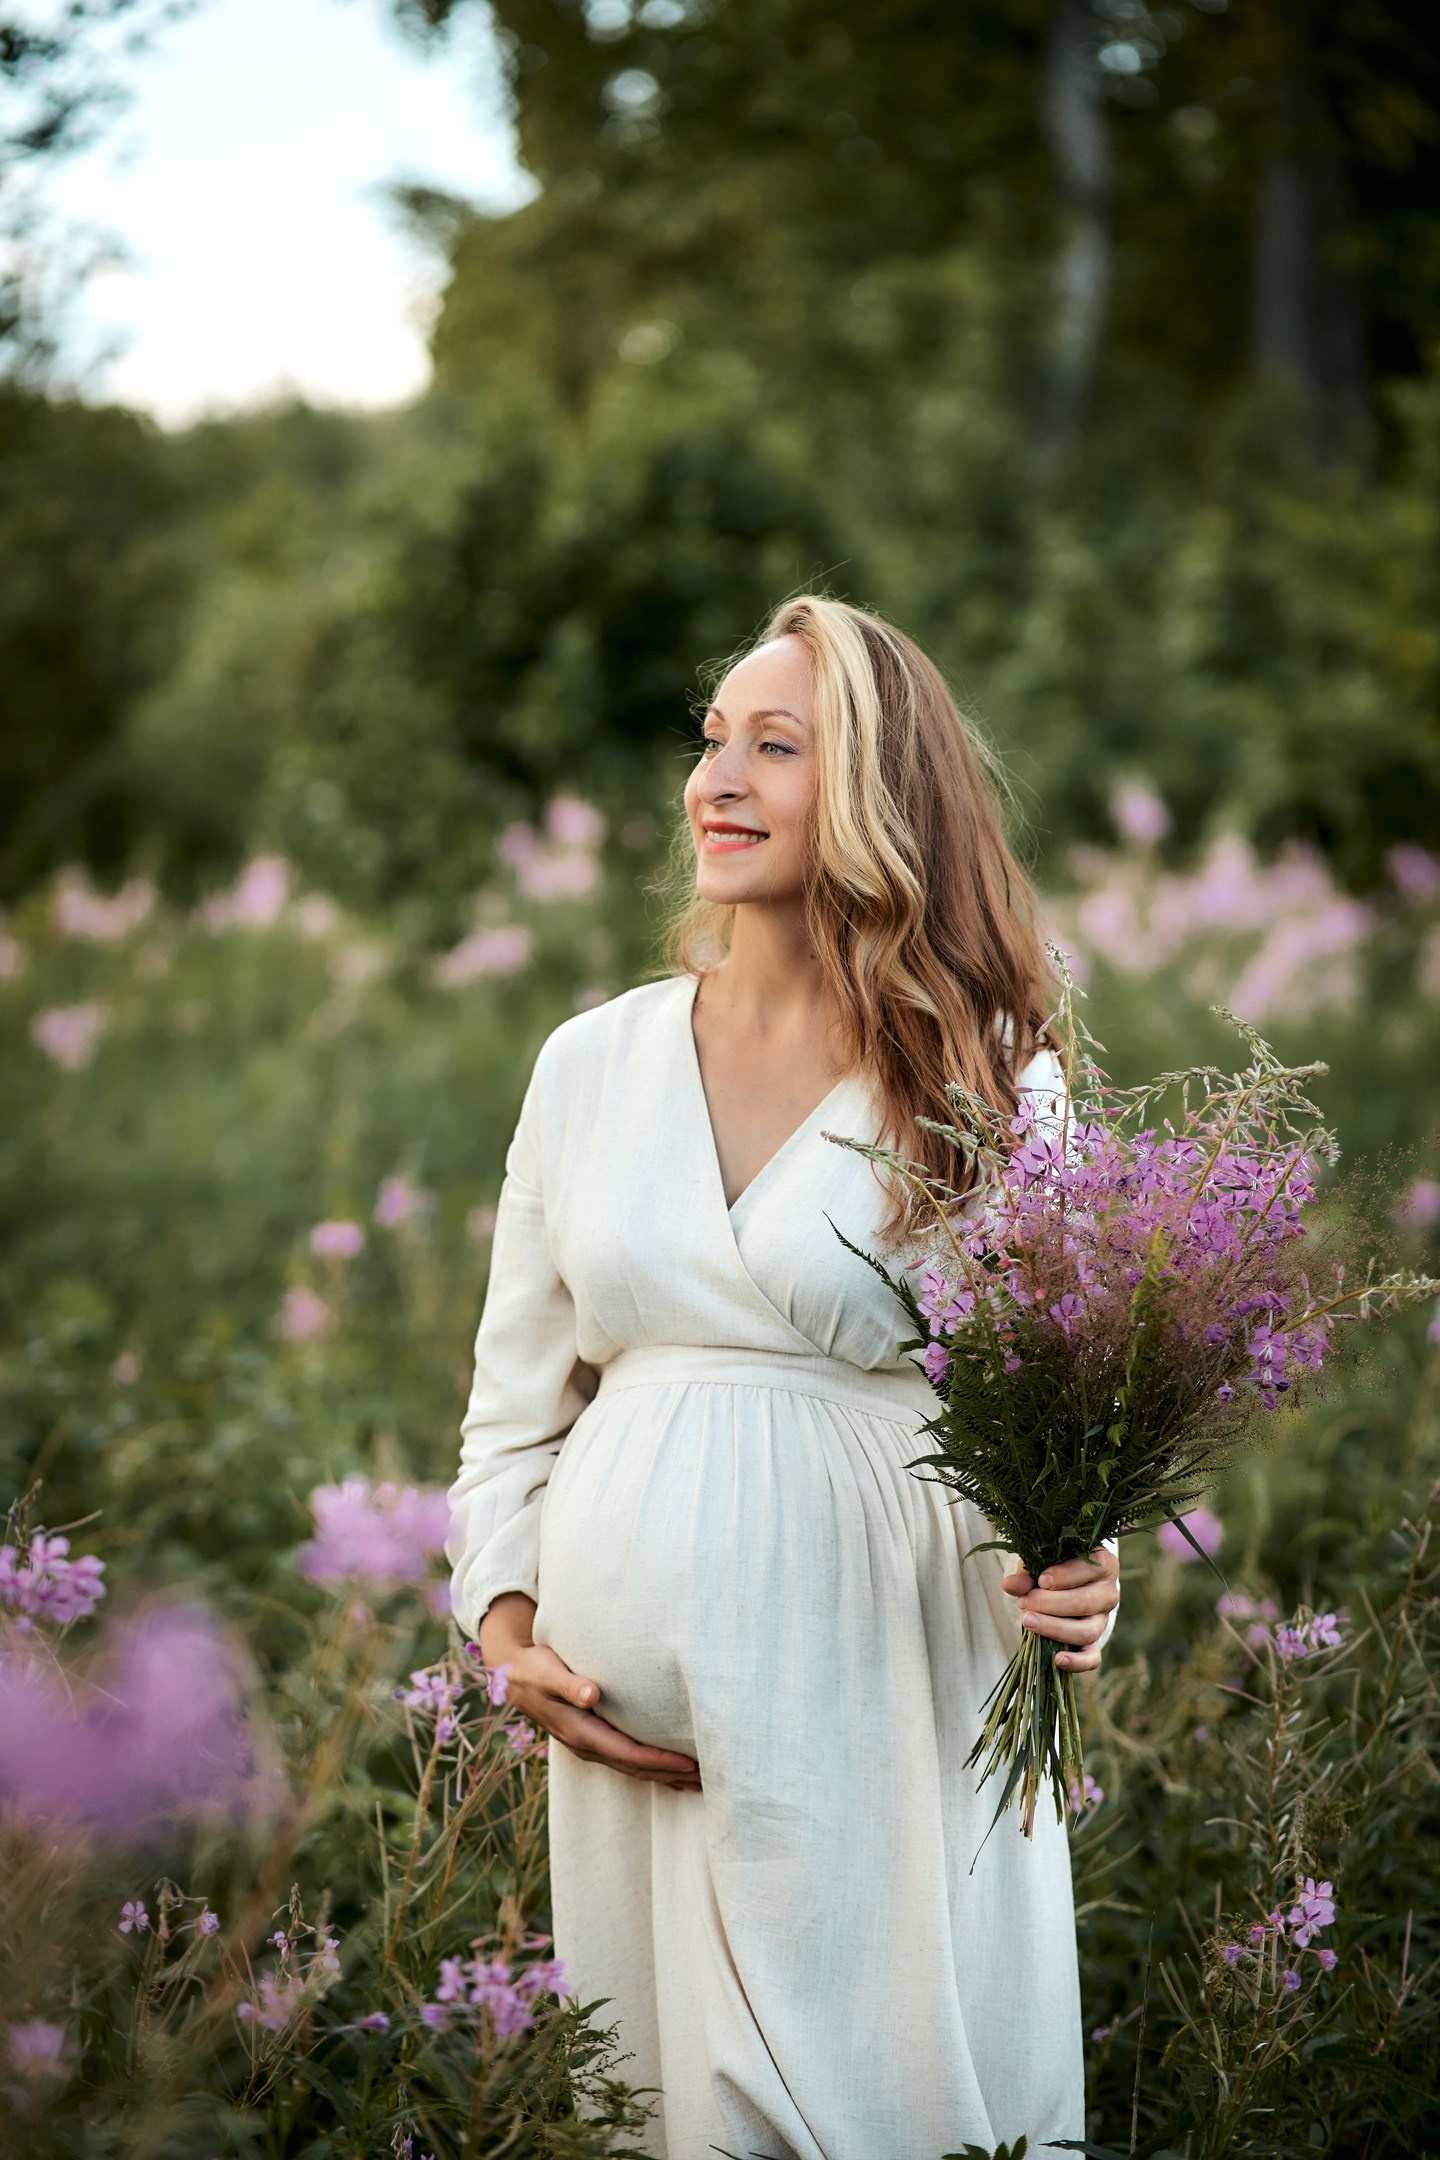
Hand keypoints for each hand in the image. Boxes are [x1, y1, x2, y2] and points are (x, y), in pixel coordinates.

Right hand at [477, 1593, 702, 1791]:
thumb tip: (592, 1696)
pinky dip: (650, 1767)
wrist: (513, 1676)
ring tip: (697, 1781)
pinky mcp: (593, 1739)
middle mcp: (586, 1746)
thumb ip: (569, 1684)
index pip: (627, 1753)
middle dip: (669, 1775)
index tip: (688, 1762)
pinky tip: (670, 1769)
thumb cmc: (534, 1668)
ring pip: (632, 1768)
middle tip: (707, 1778)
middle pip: (634, 1767)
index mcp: (579, 1732)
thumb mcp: (546, 1672)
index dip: (658, 1760)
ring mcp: (589, 1746)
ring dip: (663, 1776)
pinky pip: (626, 1760)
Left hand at [1001, 1546, 1119, 1673]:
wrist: (1063, 1586)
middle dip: (1051, 1604)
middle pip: (1085, 1603)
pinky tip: (1057, 1659)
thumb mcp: (1041, 1562)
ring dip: (1055, 1628)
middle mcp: (1108, 1593)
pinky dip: (1077, 1662)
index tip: (1042, 1581)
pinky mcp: (1095, 1642)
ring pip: (1087, 1631)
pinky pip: (1092, 1658)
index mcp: (1103, 1565)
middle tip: (1026, 1602)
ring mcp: (1102, 1620)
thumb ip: (1027, 1573)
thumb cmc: (1053, 1567)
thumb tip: (1010, 1585)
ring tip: (1027, 1621)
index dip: (1065, 1576)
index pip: (1091, 1568)